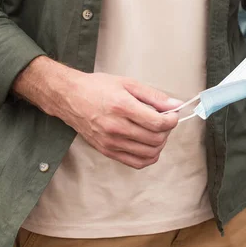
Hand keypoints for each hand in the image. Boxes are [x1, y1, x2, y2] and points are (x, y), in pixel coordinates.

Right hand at [60, 72, 181, 168]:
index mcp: (122, 107)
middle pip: (156, 139)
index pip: (157, 123)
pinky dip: (149, 157)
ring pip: (149, 153)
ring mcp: (111, 142)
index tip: (173, 114)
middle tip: (164, 121)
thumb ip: (154, 96)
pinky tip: (149, 145)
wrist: (70, 97)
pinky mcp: (107, 151)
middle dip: (167, 131)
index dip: (172, 120)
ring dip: (160, 144)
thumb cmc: (97, 88)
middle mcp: (116, 127)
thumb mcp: (128, 84)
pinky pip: (136, 163)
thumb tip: (175, 105)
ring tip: (156, 131)